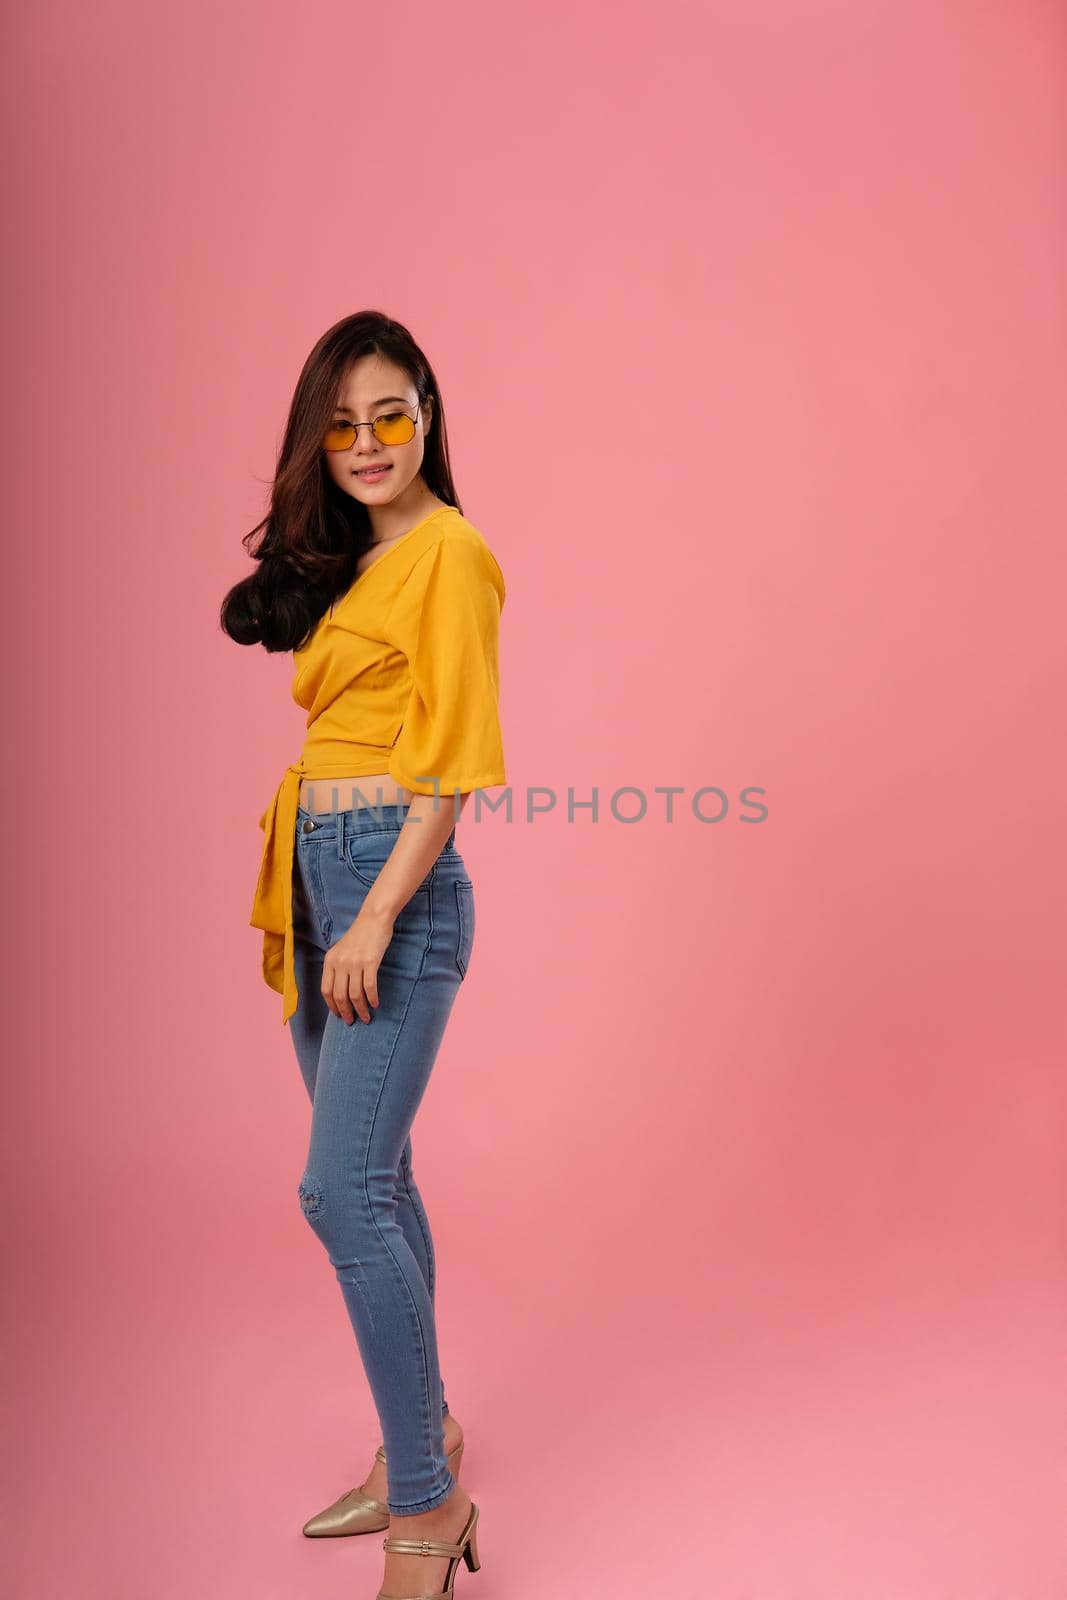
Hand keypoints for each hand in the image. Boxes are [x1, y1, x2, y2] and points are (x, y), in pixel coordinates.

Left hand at [321, 903, 395, 1023]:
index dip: (331, 1006)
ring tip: (366, 1018)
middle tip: (351, 1021)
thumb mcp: (341, 950)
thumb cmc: (359, 936)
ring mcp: (354, 963)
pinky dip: (372, 998)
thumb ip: (337, 967)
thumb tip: (340, 992)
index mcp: (330, 961)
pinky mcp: (370, 962)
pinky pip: (369, 987)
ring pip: (355, 995)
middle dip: (345, 1012)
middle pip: (339, 995)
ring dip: (360, 1010)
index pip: (326, 990)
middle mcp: (339, 963)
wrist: (373, 919)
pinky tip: (376, 1004)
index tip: (338, 1015)